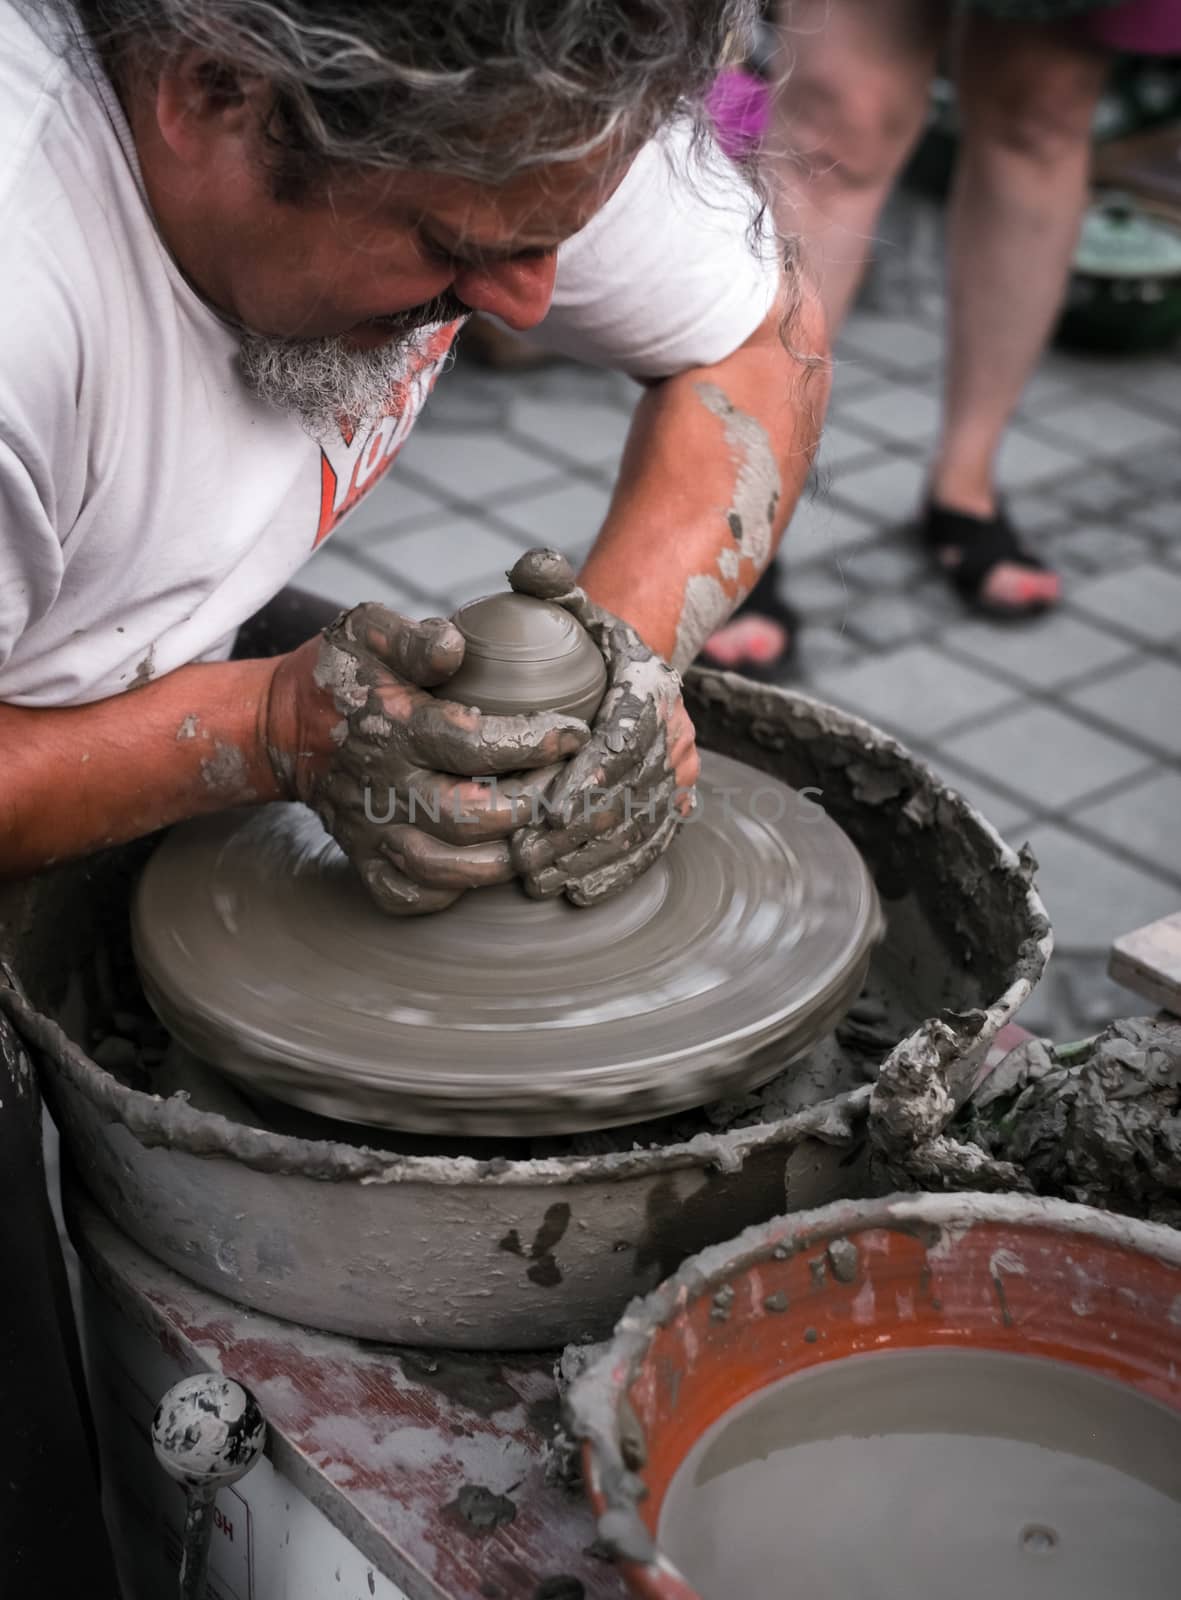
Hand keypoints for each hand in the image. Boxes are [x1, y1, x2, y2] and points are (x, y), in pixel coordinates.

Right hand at [265, 602, 588, 914]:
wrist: (279, 727)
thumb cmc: (341, 674)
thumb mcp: (366, 632)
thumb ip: (412, 637)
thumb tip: (456, 646)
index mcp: (394, 728)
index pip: (475, 744)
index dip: (534, 742)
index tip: (576, 733)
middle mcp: (383, 788)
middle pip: (467, 818)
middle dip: (529, 809)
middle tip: (568, 791)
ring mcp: (371, 831)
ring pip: (443, 869)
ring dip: (500, 861)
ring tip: (539, 835)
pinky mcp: (364, 859)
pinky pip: (408, 896)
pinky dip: (450, 894)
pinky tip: (484, 866)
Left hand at [505, 549, 698, 905]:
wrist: (632, 663)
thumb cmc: (587, 637)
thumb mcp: (570, 602)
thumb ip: (547, 580)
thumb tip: (533, 567)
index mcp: (649, 686)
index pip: (626, 739)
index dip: (590, 778)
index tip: (548, 807)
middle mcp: (675, 731)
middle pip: (630, 792)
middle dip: (577, 832)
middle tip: (525, 857)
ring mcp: (678, 772)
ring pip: (640, 825)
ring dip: (590, 859)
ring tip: (540, 881)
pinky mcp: (675, 803)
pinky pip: (652, 843)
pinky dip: (618, 871)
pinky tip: (579, 893)